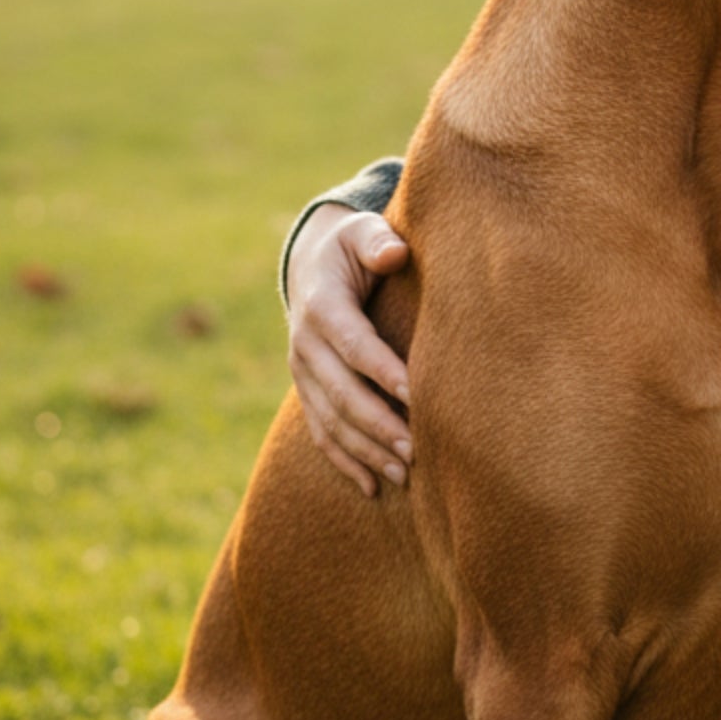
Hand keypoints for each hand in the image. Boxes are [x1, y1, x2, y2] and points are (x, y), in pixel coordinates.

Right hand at [286, 204, 414, 497]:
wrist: (311, 265)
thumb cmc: (351, 246)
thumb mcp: (360, 232)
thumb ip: (377, 240)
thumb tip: (393, 253)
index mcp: (321, 306)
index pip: (355, 346)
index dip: (383, 372)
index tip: (417, 396)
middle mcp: (305, 345)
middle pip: (342, 393)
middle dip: (378, 424)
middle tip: (417, 449)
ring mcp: (302, 373)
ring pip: (331, 421)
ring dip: (366, 451)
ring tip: (405, 474)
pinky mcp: (307, 391)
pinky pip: (322, 433)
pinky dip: (345, 462)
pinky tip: (373, 487)